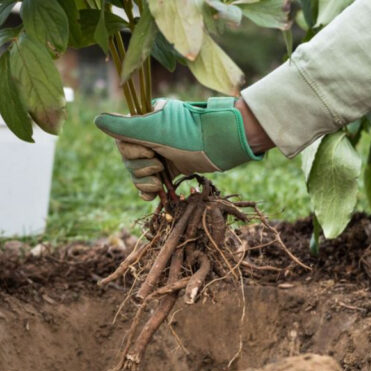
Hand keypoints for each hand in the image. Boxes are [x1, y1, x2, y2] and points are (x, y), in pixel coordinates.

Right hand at [95, 97, 272, 199]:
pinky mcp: (172, 168)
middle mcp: (150, 136)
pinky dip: (149, 191)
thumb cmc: (188, 133)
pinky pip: (151, 182)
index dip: (130, 151)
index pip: (121, 140)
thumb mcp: (153, 127)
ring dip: (145, 181)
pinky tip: (152, 197)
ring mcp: (161, 152)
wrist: (220, 145)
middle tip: (158, 164)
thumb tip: (97, 120)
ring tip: (159, 183)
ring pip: (138, 173)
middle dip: (140, 167)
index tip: (148, 150)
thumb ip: (124, 126)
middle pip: (128, 159)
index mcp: (144, 121)